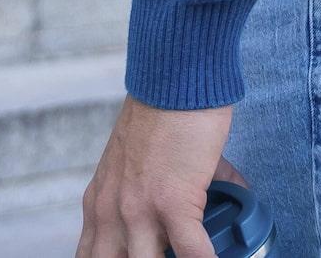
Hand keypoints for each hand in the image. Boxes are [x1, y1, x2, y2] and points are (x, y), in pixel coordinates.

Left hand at [78, 99, 236, 257]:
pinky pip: (191, 252)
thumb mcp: (137, 160)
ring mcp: (140, 211)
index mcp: (99, 204)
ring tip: (192, 256)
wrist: (175, 81)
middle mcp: (112, 212)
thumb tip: (214, 194)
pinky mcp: (174, 203)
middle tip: (165, 257)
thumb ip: (161, 187)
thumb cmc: (161, 112)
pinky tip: (221, 257)